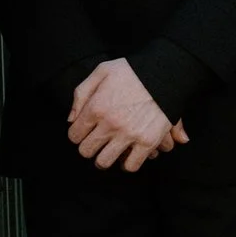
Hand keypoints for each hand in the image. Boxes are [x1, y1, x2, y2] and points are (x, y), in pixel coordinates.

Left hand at [68, 58, 179, 172]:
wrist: (164, 72)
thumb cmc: (131, 70)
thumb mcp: (101, 71)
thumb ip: (81, 94)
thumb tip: (71, 120)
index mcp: (96, 106)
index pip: (74, 135)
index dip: (77, 134)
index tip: (83, 132)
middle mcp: (110, 123)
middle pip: (86, 151)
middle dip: (88, 147)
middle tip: (95, 142)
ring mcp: (129, 134)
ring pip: (105, 162)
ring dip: (104, 158)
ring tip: (109, 151)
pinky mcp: (148, 142)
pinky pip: (131, 166)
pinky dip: (127, 164)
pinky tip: (126, 155)